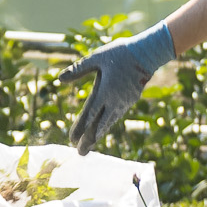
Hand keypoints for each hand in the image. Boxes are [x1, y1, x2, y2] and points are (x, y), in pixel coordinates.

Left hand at [63, 22, 176, 153]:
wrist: (147, 53)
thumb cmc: (119, 53)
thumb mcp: (96, 57)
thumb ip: (78, 69)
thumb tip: (59, 78)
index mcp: (104, 92)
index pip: (89, 115)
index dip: (80, 128)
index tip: (71, 140)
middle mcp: (114, 101)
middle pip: (99, 125)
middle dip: (89, 140)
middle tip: (80, 153)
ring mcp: (124, 102)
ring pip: (109, 122)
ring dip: (99, 134)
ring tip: (90, 144)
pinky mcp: (131, 99)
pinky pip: (117, 115)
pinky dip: (108, 124)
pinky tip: (105, 126)